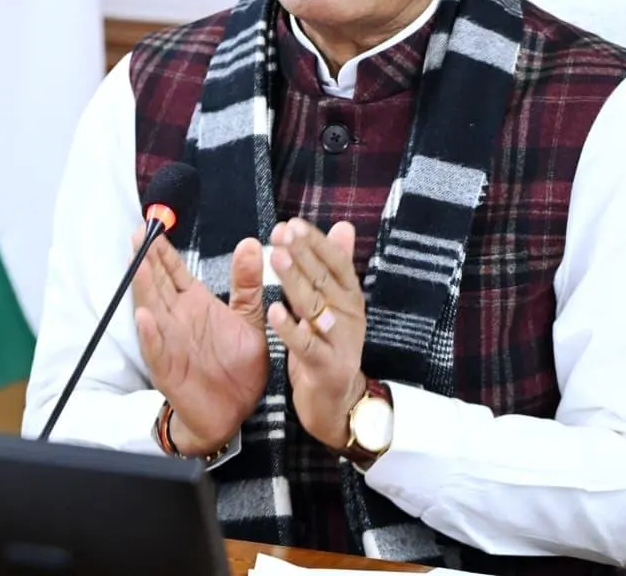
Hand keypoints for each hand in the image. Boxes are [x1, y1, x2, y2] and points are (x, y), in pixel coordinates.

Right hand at [131, 228, 267, 455]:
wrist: (235, 411)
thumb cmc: (238, 365)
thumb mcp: (249, 318)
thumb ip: (247, 283)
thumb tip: (251, 243)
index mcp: (196, 305)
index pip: (175, 272)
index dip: (164, 251)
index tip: (153, 225)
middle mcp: (178, 320)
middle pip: (158, 284)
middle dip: (149, 260)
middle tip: (141, 233)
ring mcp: (170, 343)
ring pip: (152, 310)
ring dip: (144, 289)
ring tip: (138, 265)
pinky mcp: (169, 369)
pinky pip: (157, 350)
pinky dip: (150, 334)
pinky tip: (144, 316)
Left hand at [265, 217, 366, 450]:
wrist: (338, 402)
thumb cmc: (330, 346)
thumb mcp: (336, 305)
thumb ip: (337, 266)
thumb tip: (344, 226)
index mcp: (351, 297)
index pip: (336, 262)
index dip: (316, 242)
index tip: (292, 223)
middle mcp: (350, 315)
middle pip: (325, 279)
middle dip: (303, 254)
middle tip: (282, 232)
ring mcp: (341, 342)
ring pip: (316, 307)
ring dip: (296, 281)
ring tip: (277, 258)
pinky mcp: (327, 367)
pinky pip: (306, 345)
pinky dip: (290, 328)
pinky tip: (274, 310)